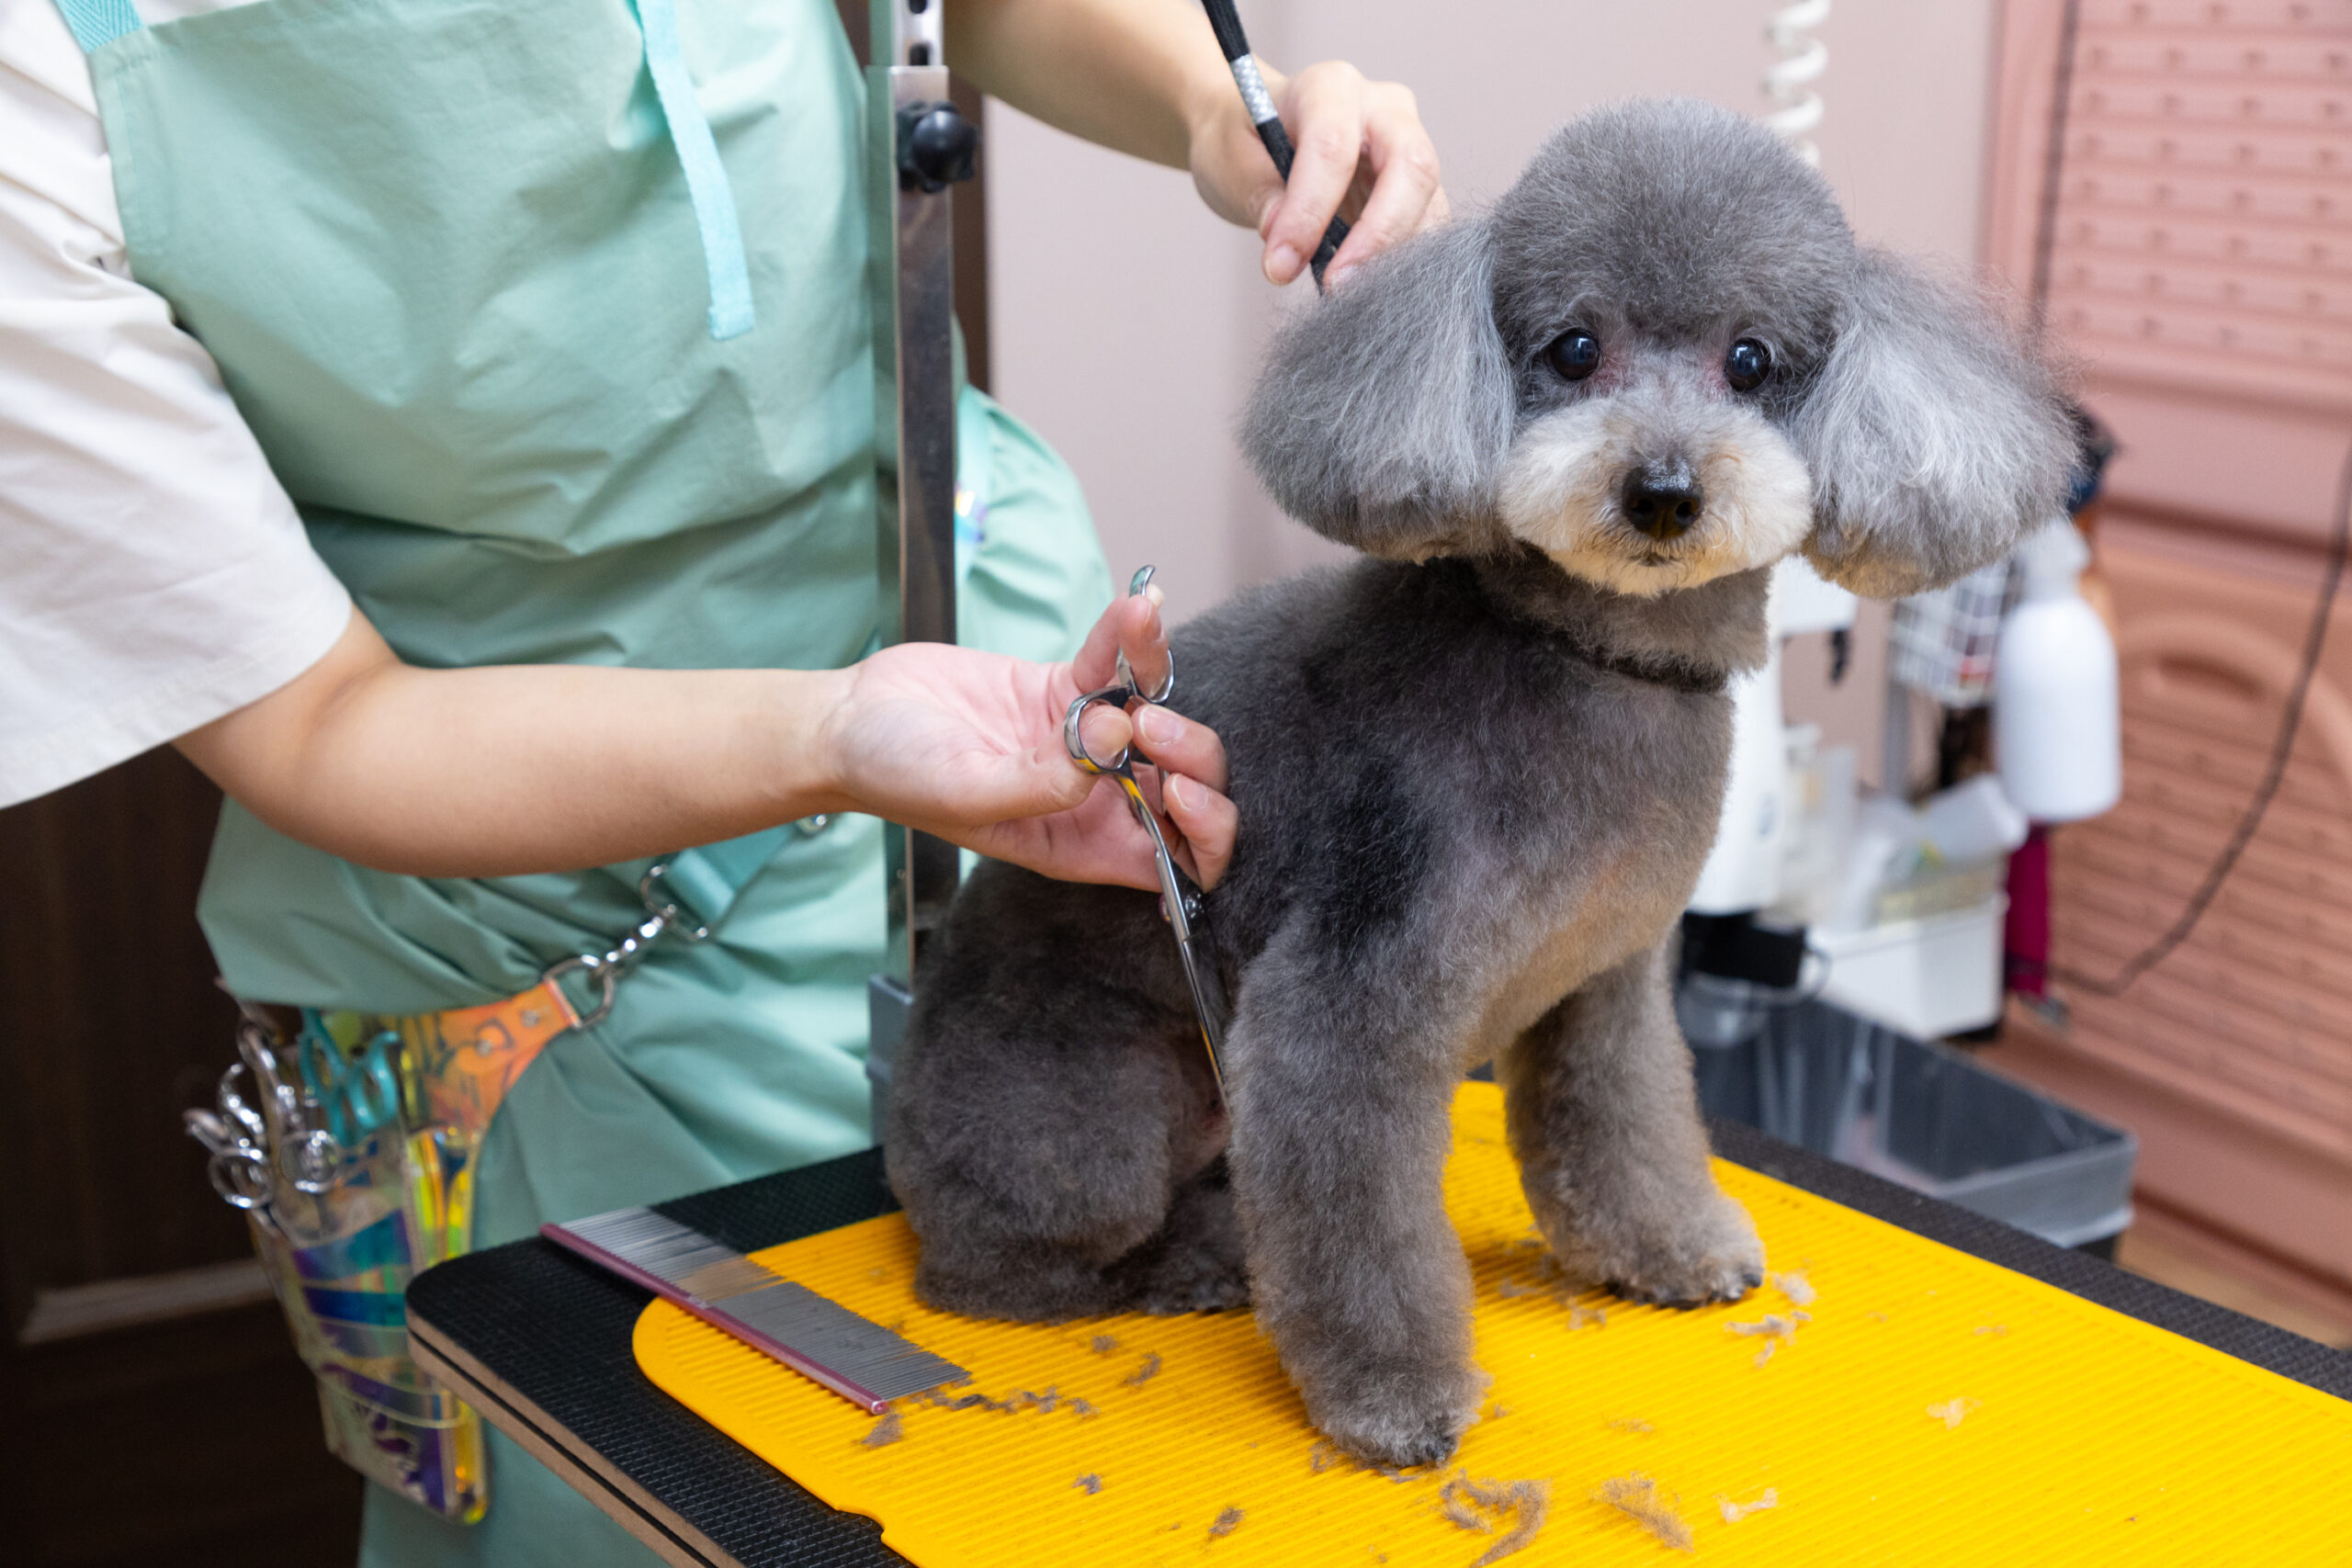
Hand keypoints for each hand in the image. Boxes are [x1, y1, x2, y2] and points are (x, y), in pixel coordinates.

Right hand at [821, 590, 1237, 890]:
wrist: (850, 721)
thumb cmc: (896, 778)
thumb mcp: (968, 793)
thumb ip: (1045, 782)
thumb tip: (1117, 738)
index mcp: (1081, 844)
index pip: (1177, 858)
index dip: (1202, 832)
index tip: (1176, 791)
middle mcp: (1094, 798)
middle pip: (1185, 784)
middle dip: (1189, 754)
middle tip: (1144, 722)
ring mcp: (1085, 740)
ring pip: (1161, 716)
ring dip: (1163, 680)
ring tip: (1136, 637)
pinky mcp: (1066, 689)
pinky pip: (1116, 662)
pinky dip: (1131, 633)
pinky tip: (1138, 602)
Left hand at [1186, 59, 1448, 288]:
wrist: (1256, 138)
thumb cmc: (1243, 143)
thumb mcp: (1233, 164)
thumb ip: (1263, 201)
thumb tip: (1290, 252)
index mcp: (1329, 88)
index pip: (1334, 146)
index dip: (1310, 211)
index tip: (1281, 266)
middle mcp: (1383, 109)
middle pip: (1411, 167)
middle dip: (1379, 236)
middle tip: (1339, 288)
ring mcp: (1408, 147)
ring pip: (1430, 202)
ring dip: (1396, 258)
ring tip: (1351, 298)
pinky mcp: (1417, 189)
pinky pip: (1429, 228)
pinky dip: (1404, 265)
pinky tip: (1371, 292)